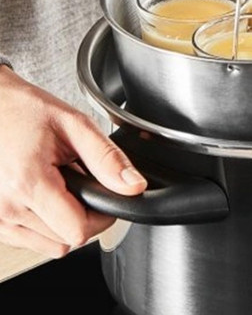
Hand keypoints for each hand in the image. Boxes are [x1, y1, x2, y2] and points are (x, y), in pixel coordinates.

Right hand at [0, 67, 146, 257]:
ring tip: (62, 184)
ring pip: (50, 245)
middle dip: (86, 214)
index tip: (107, 193)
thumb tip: (134, 186)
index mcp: (28, 182)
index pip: (78, 231)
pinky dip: (46, 225)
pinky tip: (47, 194)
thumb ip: (107, 159)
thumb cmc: (26, 111)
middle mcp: (6, 208)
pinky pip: (30, 241)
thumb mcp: (75, 125)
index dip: (103, 215)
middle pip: (67, 239)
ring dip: (65, 222)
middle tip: (84, 180)